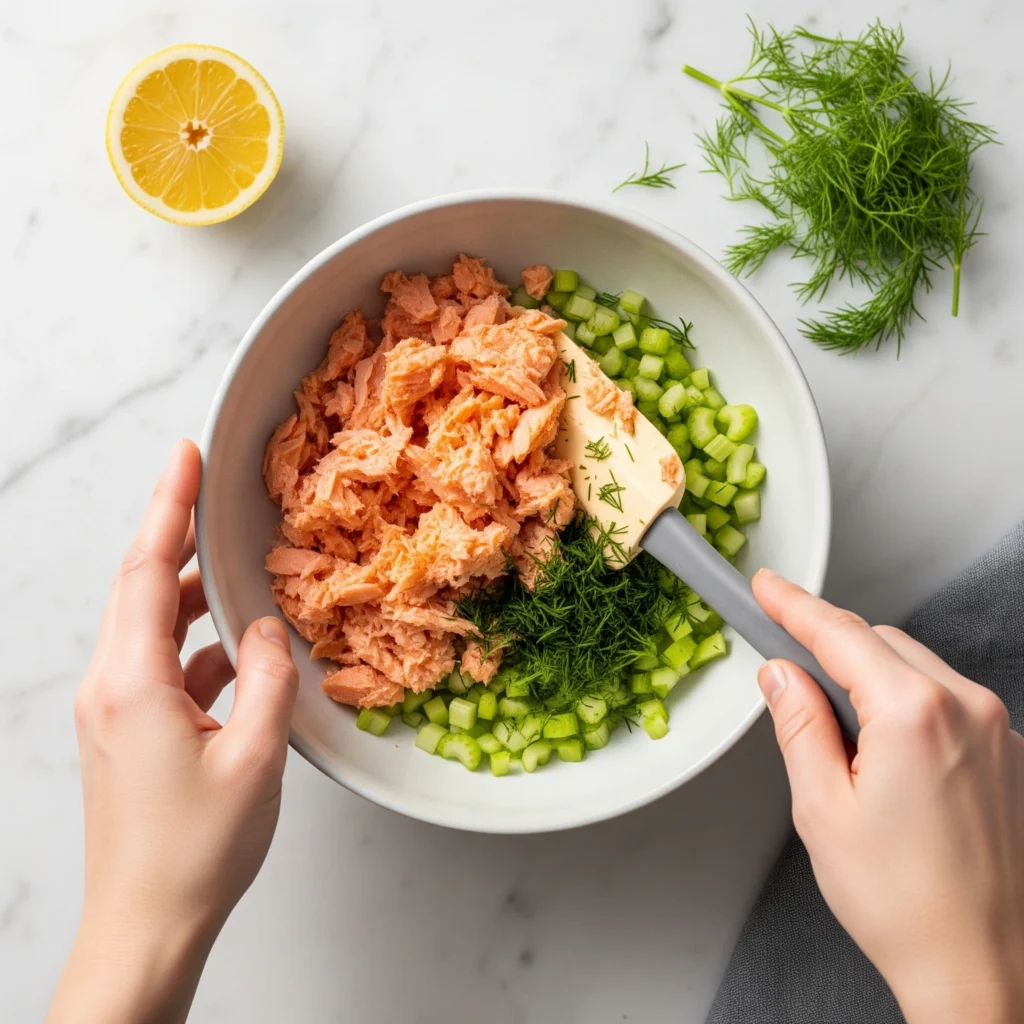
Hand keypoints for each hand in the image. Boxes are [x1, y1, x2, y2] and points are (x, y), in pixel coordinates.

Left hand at [47, 440, 298, 1023]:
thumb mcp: (254, 757)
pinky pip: (160, 664)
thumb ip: (267, 677)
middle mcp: (110, 688)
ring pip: (150, 625)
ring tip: (232, 570)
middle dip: (174, 534)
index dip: (167, 507)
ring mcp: (114, 711)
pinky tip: (235, 649)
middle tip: (209, 490)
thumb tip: (266, 627)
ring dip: (189, 593)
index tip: (185, 457)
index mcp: (131, 685)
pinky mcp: (127, 731)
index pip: (143, 572)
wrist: (147, 926)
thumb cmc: (196, 853)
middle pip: (139, 587)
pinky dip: (196, 644)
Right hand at [753, 568, 1023, 1023]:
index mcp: (913, 715)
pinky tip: (893, 763)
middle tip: (792, 681)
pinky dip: (911, 707)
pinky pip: (948, 700)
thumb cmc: (904, 903)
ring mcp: (998, 730)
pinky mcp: (1011, 753)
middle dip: (833, 650)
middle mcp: (966, 709)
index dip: (794, 605)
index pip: (839, 633)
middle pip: (880, 641)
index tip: (768, 587)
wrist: (982, 967)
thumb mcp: (821, 808)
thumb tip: (782, 676)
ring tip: (850, 750)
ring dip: (874, 680)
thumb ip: (799, 725)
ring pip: (916, 667)